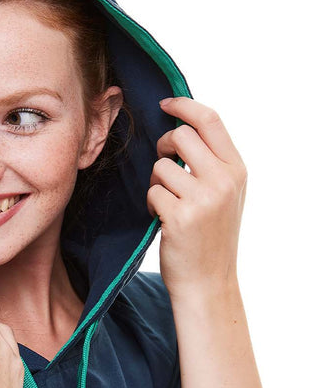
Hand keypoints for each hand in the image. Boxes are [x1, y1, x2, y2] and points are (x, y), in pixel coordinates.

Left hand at [147, 97, 247, 298]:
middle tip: (164, 164)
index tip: (165, 104)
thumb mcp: (225, 195)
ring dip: (157, 183)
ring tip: (168, 203)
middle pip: (180, 136)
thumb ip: (211, 162)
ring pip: (161, 166)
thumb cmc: (211, 236)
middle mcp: (223, 180)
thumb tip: (181, 127)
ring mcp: (203, 198)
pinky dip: (151, 203)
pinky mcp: (180, 216)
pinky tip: (163, 218)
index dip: (183, 106)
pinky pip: (152, 191)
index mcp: (237, 169)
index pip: (210, 120)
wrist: (208, 282)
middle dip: (164, 146)